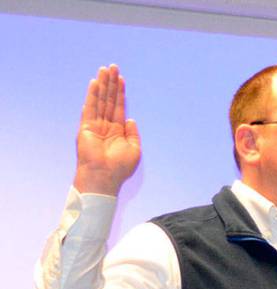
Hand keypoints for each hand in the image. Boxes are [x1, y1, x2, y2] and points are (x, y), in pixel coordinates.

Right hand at [73, 64, 140, 195]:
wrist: (105, 176)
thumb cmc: (119, 167)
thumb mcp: (134, 149)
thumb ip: (133, 133)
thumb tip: (131, 119)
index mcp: (117, 131)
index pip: (118, 107)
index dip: (120, 92)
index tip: (121, 78)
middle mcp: (106, 126)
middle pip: (108, 99)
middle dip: (111, 83)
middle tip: (112, 67)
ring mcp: (95, 125)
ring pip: (100, 100)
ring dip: (102, 84)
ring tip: (104, 69)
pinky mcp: (86, 127)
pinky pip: (90, 108)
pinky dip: (92, 95)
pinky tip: (95, 83)